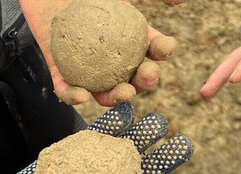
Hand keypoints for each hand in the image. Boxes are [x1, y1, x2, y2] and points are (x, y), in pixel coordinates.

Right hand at [0, 102, 197, 173]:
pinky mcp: (72, 155)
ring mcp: (93, 170)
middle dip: (165, 158)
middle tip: (185, 144)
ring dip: (142, 136)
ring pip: (123, 149)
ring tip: (161, 121)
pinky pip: (94, 136)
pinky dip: (108, 124)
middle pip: (144, 172)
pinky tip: (125, 111)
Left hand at [20, 0, 178, 105]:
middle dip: (145, 82)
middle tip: (148, 74)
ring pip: (104, 90)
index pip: (152, 49)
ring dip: (116, 97)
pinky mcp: (60, 70)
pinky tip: (81, 96)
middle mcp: (111, 58)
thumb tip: (180, 0)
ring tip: (124, 92)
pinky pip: (67, 89)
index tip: (164, 48)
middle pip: (133, 78)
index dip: (162, 51)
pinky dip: (74, 96)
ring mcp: (87, 68)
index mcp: (130, 39)